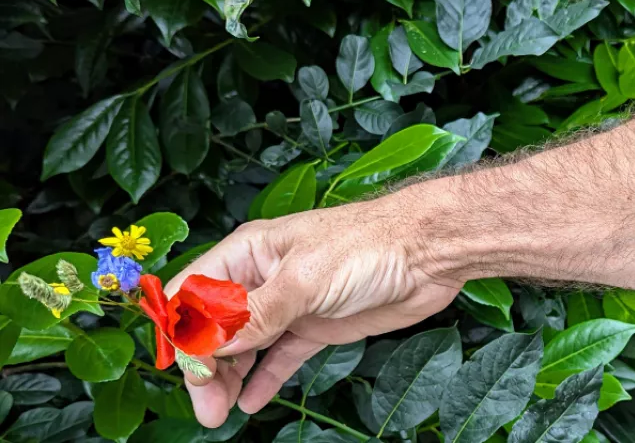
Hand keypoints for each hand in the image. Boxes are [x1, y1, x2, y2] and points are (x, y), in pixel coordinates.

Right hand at [165, 194, 460, 427]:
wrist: (428, 252)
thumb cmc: (368, 246)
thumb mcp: (305, 278)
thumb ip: (257, 313)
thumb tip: (212, 344)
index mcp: (249, 253)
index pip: (193, 294)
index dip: (183, 332)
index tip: (189, 371)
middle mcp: (263, 279)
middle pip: (214, 327)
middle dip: (204, 367)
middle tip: (207, 407)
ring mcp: (290, 305)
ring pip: (244, 346)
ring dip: (229, 377)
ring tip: (220, 412)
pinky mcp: (317, 326)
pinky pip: (280, 356)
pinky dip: (264, 379)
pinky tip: (251, 402)